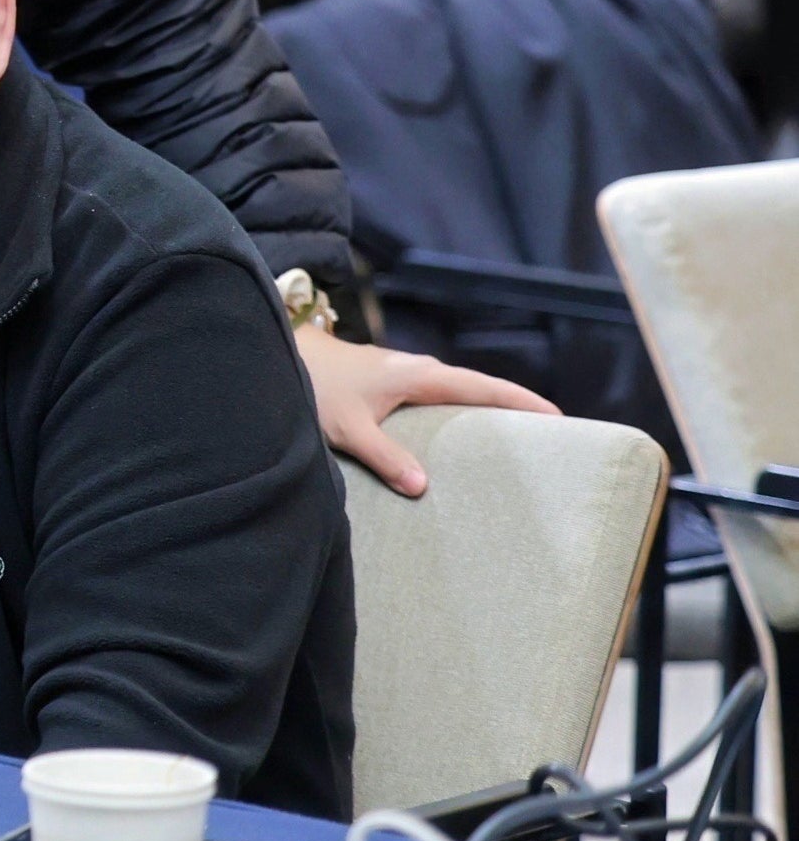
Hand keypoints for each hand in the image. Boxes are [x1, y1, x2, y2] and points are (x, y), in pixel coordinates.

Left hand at [298, 322, 557, 497]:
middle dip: (513, 408)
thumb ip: (385, 456)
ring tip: (513, 442)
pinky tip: (456, 438)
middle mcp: (419, 370)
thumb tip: (422, 487)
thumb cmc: (314, 385)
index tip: (560, 416)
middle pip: (478, 389)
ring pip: (456, 394)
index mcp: (420, 376)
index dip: (522, 401)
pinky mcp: (388, 382)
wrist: (281, 353)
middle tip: (550, 436)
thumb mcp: (348, 427)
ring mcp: (404, 374)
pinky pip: (435, 399)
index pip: (485, 387)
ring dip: (484, 412)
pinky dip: (455, 414)